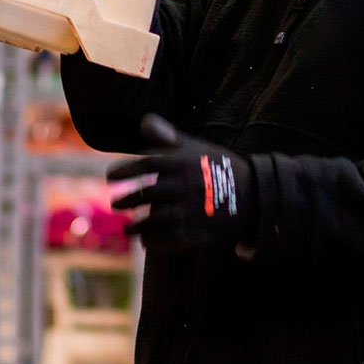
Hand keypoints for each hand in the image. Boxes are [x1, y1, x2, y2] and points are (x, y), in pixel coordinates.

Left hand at [107, 114, 255, 252]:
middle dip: (127, 199)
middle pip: (147, 193)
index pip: (146, 164)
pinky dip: (155, 241)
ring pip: (155, 219)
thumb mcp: (195, 147)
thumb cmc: (216, 166)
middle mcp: (184, 185)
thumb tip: (144, 121)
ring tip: (127, 229)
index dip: (125, 170)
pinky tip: (146, 241)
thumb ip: (168, 136)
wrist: (254, 194)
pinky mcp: (200, 231)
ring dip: (137, 226)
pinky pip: (171, 239)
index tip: (110, 176)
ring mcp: (192, 209)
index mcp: (182, 162)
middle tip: (115, 204)